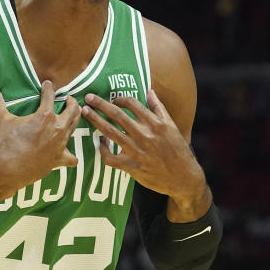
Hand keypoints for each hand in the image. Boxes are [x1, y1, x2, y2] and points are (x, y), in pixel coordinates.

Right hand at [0, 80, 80, 193]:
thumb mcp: (2, 120)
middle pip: (72, 110)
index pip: (49, 95)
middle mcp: (57, 128)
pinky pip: (71, 158)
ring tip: (71, 118)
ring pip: (74, 128)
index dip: (48, 88)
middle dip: (71, 102)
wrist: (8, 169)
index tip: (47, 84)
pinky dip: (71, 157)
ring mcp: (60, 144)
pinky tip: (69, 155)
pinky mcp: (59, 159)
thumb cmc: (6, 144)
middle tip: (68, 100)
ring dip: (74, 120)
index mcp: (45, 115)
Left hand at [81, 89, 209, 217]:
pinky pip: (110, 158)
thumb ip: (159, 108)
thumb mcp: (172, 127)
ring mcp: (137, 151)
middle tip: (88, 97)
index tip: (113, 99)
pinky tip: (100, 143)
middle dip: (100, 104)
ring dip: (96, 120)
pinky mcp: (132, 167)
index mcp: (156, 123)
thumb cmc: (178, 151)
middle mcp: (145, 135)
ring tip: (85, 112)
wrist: (184, 178)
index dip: (119, 98)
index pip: (132, 104)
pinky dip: (102, 150)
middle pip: (117, 114)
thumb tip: (149, 91)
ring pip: (110, 132)